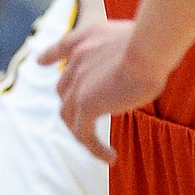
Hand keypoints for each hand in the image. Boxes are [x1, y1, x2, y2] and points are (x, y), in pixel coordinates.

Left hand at [38, 20, 165, 163]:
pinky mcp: (86, 104)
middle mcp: (78, 58)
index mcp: (89, 37)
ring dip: (80, 130)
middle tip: (89, 116)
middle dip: (72, 103)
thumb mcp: (132, 38)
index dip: (50, 56)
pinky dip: (94, 148)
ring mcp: (78, 82)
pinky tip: (111, 157)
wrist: (148, 48)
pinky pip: (83, 134)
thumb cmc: (153, 44)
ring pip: (68, 114)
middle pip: (64, 87)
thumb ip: (121, 52)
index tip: (40, 61)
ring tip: (96, 145)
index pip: (63, 46)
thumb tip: (130, 70)